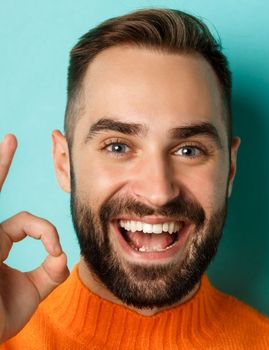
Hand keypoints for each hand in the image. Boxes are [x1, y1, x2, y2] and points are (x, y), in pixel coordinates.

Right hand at [0, 134, 69, 342]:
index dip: (46, 232)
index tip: (55, 252)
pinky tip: (21, 194)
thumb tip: (65, 256)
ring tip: (8, 142)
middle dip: (0, 165)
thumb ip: (50, 271)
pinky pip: (13, 226)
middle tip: (11, 139)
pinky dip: (34, 228)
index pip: (23, 222)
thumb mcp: (32, 291)